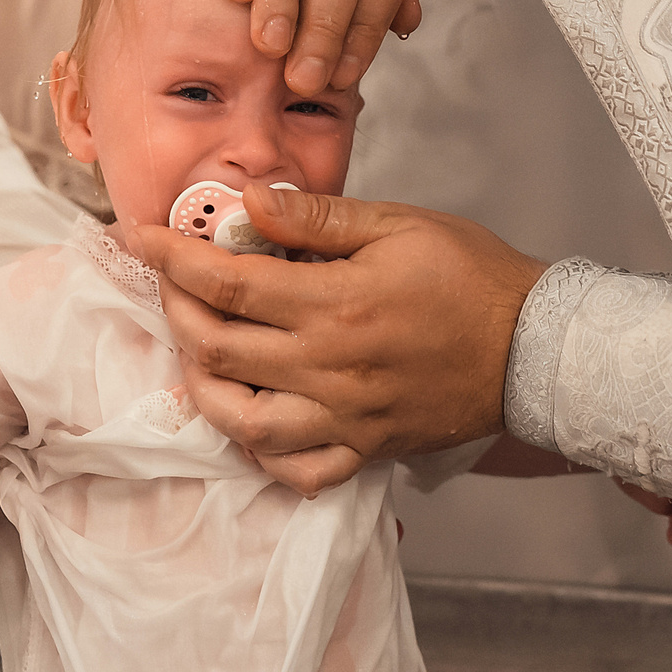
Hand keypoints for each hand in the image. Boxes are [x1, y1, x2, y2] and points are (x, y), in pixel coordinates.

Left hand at [133, 186, 543, 491]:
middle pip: (216, 350)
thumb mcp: (397, 224)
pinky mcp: (364, 448)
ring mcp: (345, 417)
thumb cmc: (471, 276)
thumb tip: (246, 201)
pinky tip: (250, 416)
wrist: (534, 347)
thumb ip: (316, 216)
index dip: (169, 258)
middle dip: (175, 309)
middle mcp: (329, 368)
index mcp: (335, 304)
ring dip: (202, 384)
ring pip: (240, 420)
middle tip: (169, 281)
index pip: (225, 283)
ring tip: (198, 348)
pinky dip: (259, 450)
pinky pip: (295, 469)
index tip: (137, 237)